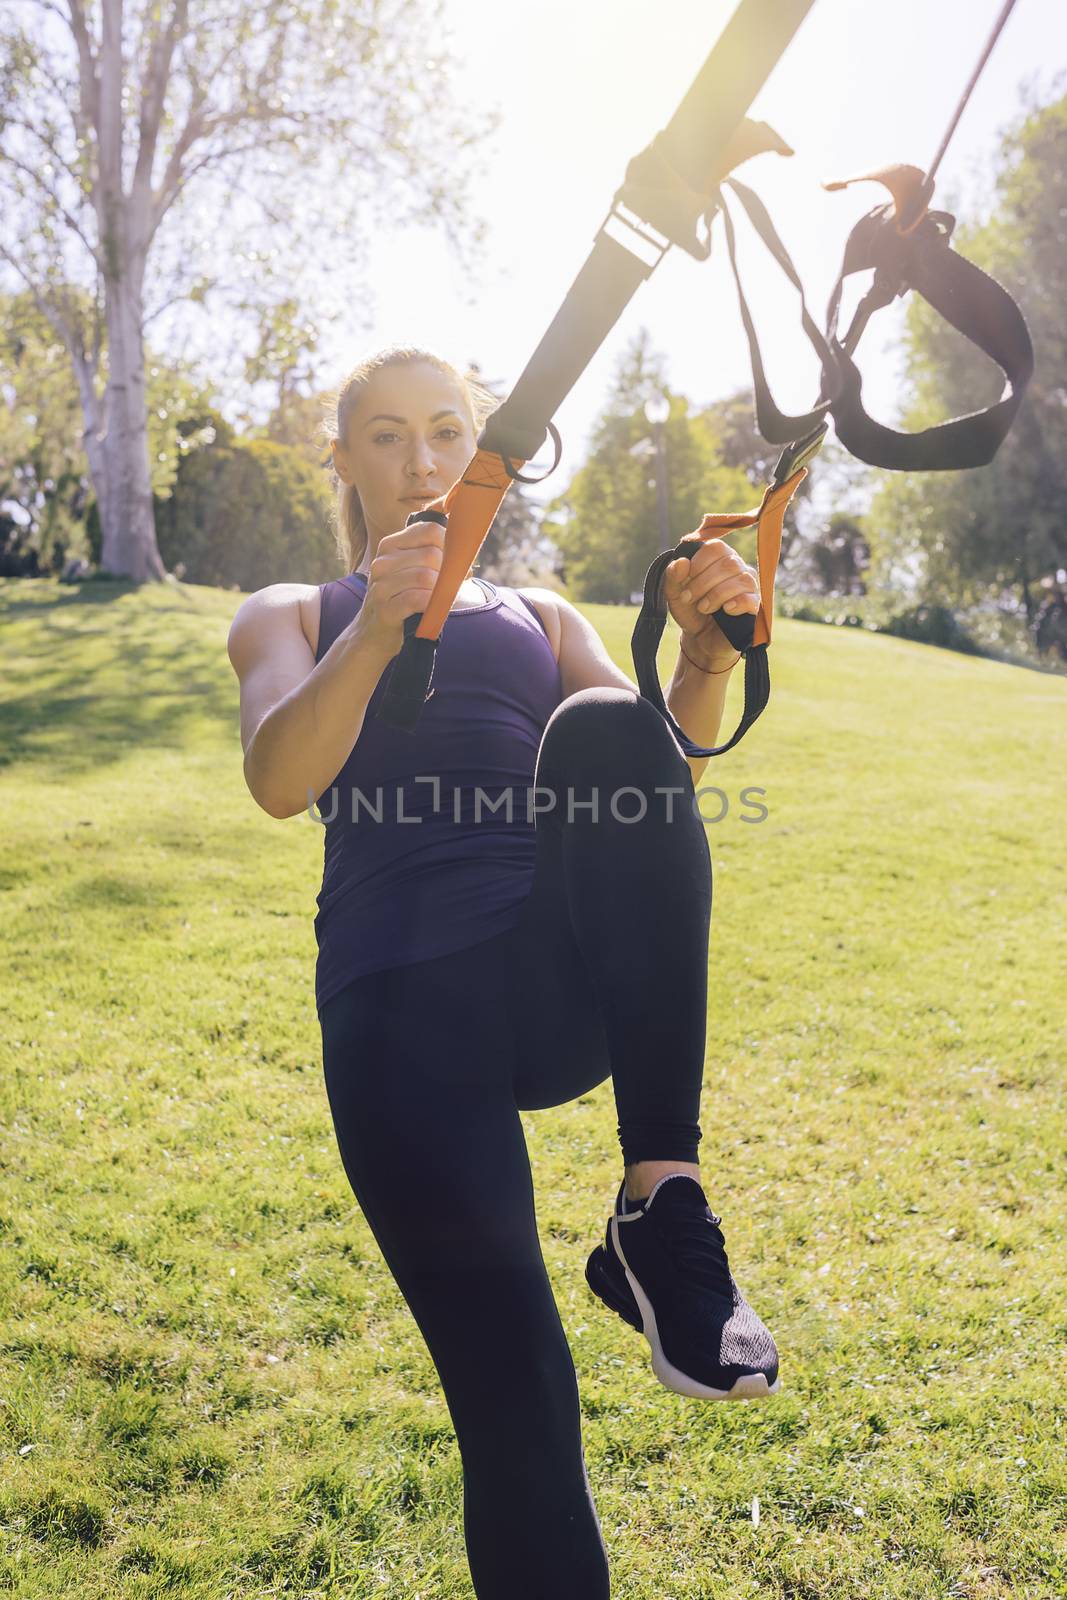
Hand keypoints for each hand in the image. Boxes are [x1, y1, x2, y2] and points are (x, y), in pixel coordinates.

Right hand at [358, 520, 446, 651]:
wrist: (373, 634)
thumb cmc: (401, 599)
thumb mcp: (411, 570)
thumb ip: (432, 554)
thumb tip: (465, 547)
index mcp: (390, 546)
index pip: (430, 530)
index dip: (451, 546)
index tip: (456, 563)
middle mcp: (382, 562)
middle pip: (431, 554)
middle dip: (448, 571)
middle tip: (453, 585)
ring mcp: (380, 586)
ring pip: (425, 576)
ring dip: (440, 589)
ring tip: (441, 598)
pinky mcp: (385, 610)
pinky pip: (417, 599)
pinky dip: (431, 604)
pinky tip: (432, 608)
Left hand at [663, 536, 759, 665]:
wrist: (700, 639)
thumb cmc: (690, 610)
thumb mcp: (675, 594)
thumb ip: (673, 577)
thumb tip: (681, 561)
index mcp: (719, 558)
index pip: (715, 547)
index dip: (698, 562)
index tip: (686, 579)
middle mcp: (737, 568)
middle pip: (728, 563)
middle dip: (703, 582)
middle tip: (689, 598)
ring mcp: (749, 586)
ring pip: (742, 579)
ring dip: (717, 594)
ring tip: (703, 608)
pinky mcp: (754, 606)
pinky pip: (752, 598)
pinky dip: (736, 603)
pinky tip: (725, 610)